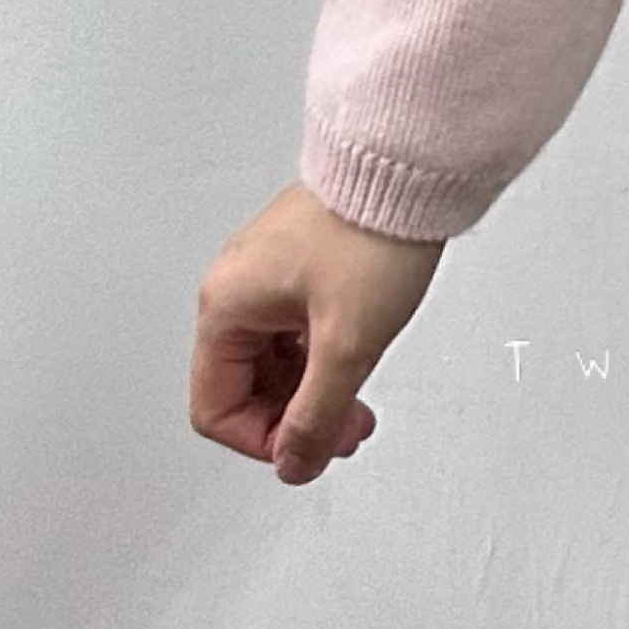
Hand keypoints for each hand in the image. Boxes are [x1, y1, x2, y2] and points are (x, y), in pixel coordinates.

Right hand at [190, 181, 443, 485]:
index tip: (309, 449)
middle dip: (295, 417)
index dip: (262, 441)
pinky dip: (322, 354)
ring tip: (357, 402)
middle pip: (245, 384)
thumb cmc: (374, 229)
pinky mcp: (302, 257)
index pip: (216, 406)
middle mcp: (238, 284)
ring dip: (313, 389)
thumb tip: (295, 462)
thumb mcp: (347, 343)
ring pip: (274, 357)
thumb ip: (316, 416)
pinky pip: (296, 326)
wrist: (412, 166)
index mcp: (227, 305)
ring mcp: (269, 269)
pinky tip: (357, 357)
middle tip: (345, 430)